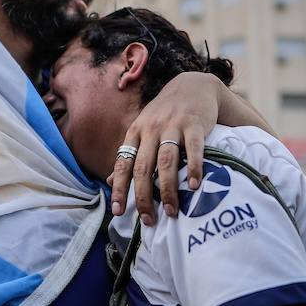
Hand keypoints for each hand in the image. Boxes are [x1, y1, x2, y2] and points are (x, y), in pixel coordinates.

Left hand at [109, 72, 218, 224]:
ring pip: (166, 161)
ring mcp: (173, 125)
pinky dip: (193, 168)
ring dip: (168, 189)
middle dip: (144, 196)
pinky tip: (194, 186)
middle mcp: (151, 129)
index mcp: (136, 132)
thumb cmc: (166, 114)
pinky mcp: (194, 124)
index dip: (119, 188)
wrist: (194, 86)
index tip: (118, 212)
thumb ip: (130, 154)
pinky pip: (193, 149)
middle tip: (148, 220)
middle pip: (143, 166)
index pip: (123, 163)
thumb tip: (110, 180)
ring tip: (171, 211)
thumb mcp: (143, 130)